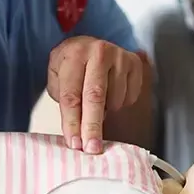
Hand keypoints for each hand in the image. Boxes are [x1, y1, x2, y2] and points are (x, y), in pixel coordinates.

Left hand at [47, 36, 143, 153]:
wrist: (91, 45)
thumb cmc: (73, 65)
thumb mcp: (57, 76)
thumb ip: (64, 99)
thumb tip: (76, 132)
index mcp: (74, 54)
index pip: (72, 95)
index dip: (73, 122)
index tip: (75, 143)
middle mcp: (99, 52)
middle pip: (96, 97)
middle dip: (93, 126)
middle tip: (92, 148)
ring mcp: (120, 57)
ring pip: (115, 100)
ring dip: (106, 111)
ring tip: (97, 103)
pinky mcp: (135, 64)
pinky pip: (129, 97)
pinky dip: (119, 103)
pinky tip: (111, 93)